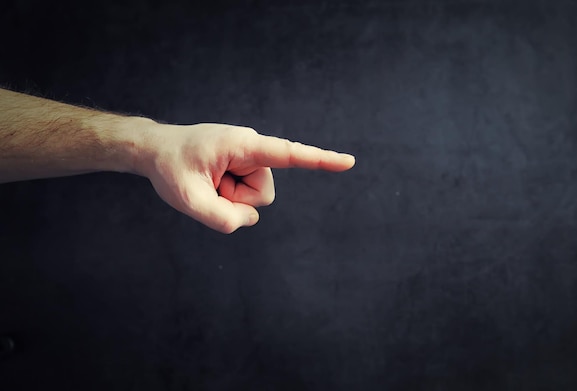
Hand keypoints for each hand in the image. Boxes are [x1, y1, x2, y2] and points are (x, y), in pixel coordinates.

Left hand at [138, 123, 354, 232]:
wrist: (155, 150)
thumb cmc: (169, 167)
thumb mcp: (187, 199)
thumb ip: (222, 219)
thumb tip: (249, 220)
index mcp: (242, 145)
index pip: (288, 155)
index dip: (319, 160)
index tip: (348, 162)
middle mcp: (251, 147)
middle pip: (263, 193)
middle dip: (236, 200)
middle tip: (207, 187)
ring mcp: (248, 156)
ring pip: (255, 196)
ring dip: (230, 198)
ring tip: (207, 182)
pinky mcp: (243, 164)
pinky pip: (246, 192)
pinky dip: (228, 195)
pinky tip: (211, 182)